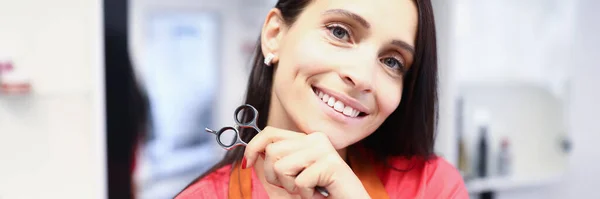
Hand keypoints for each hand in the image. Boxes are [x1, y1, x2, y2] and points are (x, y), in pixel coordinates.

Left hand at [243, 126, 369, 198]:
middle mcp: (315, 139)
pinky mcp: (331, 164)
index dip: (253, 146)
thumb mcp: (292, 180)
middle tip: (292, 186)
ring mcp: (324, 150)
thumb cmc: (322, 194)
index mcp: (306, 140)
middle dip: (274, 176)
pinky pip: (300, 181)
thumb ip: (274, 166)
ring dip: (290, 186)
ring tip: (307, 189)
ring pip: (281, 166)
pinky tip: (319, 193)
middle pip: (272, 151)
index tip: (247, 164)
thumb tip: (252, 155)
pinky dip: (306, 195)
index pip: (270, 132)